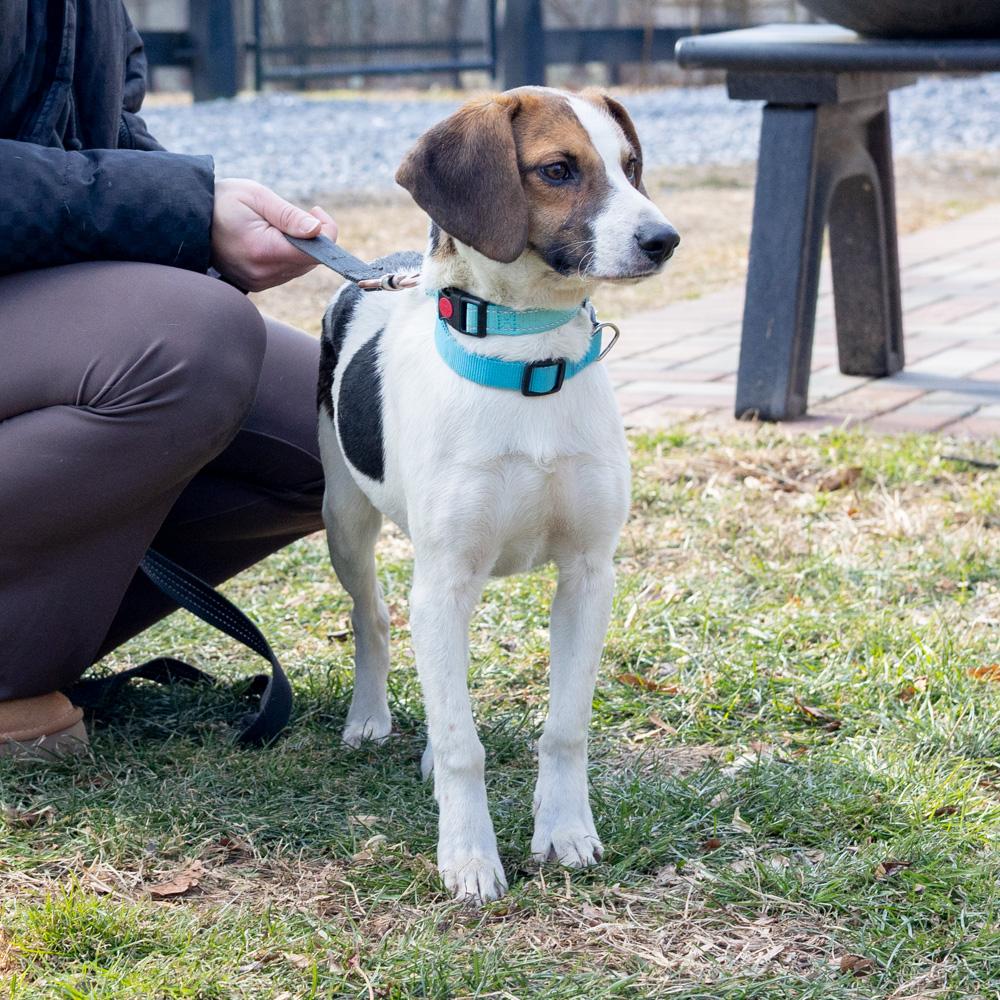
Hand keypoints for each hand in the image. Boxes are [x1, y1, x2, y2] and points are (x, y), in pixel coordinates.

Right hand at [210, 178, 337, 291]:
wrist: (190, 218)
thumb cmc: (223, 201)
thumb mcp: (257, 197)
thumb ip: (289, 215)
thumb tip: (317, 231)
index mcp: (263, 251)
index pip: (314, 253)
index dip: (326, 233)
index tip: (315, 212)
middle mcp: (262, 273)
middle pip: (309, 262)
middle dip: (313, 238)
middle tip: (302, 213)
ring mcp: (258, 282)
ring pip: (299, 268)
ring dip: (300, 247)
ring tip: (280, 225)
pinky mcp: (256, 284)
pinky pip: (286, 272)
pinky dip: (288, 255)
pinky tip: (273, 239)